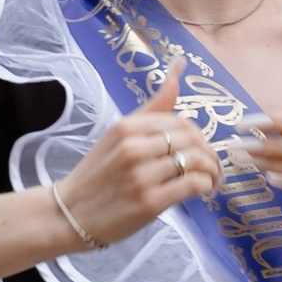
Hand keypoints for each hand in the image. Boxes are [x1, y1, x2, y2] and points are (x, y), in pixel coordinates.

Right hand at [50, 60, 219, 248]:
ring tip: (210, 180)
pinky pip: (192, 184)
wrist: (70, 214)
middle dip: (209, 153)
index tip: (201, 150)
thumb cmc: (97, 175)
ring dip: (211, 171)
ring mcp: (140, 175)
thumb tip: (178, 67)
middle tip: (211, 167)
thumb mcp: (118, 134)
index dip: (199, 136)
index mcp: (126, 127)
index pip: (180, 121)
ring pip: (195, 160)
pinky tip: (202, 191)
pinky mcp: (149, 202)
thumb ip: (153, 107)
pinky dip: (204, 186)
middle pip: (191, 139)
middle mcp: (133, 147)